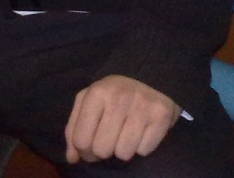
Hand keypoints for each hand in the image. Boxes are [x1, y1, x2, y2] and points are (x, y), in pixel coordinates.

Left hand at [64, 74, 180, 164]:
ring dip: (123, 149)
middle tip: (109, 139)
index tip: (91, 145)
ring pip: (123, 154)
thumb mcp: (88, 102)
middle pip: (102, 150)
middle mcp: (119, 98)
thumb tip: (72, 158)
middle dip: (104, 150)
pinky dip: (141, 146)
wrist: (149, 75)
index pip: (81, 140)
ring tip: (126, 133)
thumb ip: (74, 129)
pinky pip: (144, 151)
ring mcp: (141, 107)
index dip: (84, 151)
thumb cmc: (113, 93)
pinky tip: (142, 130)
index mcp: (97, 93)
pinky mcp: (161, 117)